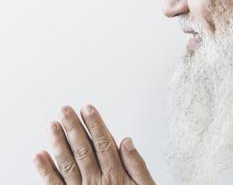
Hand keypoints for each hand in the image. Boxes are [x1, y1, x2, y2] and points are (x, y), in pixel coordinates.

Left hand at [33, 105, 155, 184]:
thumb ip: (138, 165)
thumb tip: (128, 141)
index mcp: (116, 176)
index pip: (103, 144)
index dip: (95, 125)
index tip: (88, 109)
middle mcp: (97, 182)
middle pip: (83, 150)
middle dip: (74, 128)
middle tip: (65, 110)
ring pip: (68, 164)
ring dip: (58, 144)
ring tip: (52, 126)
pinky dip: (46, 172)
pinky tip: (40, 156)